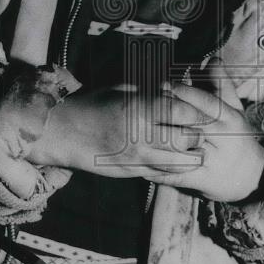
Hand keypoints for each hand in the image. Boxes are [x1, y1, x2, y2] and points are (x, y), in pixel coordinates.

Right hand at [29, 85, 206, 177]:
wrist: (63, 132)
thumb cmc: (92, 104)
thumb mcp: (121, 90)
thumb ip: (150, 93)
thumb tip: (176, 92)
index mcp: (138, 109)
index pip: (181, 112)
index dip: (196, 111)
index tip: (200, 109)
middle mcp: (140, 135)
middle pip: (185, 139)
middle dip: (196, 135)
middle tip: (199, 129)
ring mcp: (136, 157)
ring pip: (178, 163)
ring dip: (190, 155)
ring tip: (192, 147)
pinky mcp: (131, 171)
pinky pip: (162, 174)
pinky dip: (174, 168)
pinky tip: (176, 159)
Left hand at [148, 59, 263, 201]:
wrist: (254, 175)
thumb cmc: (236, 135)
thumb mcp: (233, 109)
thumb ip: (220, 85)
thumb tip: (212, 58)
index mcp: (230, 118)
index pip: (208, 103)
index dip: (187, 93)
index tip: (166, 83)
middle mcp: (223, 139)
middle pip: (194, 124)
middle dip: (169, 115)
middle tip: (144, 105)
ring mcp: (215, 160)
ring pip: (185, 150)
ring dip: (160, 144)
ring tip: (137, 134)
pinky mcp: (206, 180)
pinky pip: (180, 176)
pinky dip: (161, 172)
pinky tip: (142, 166)